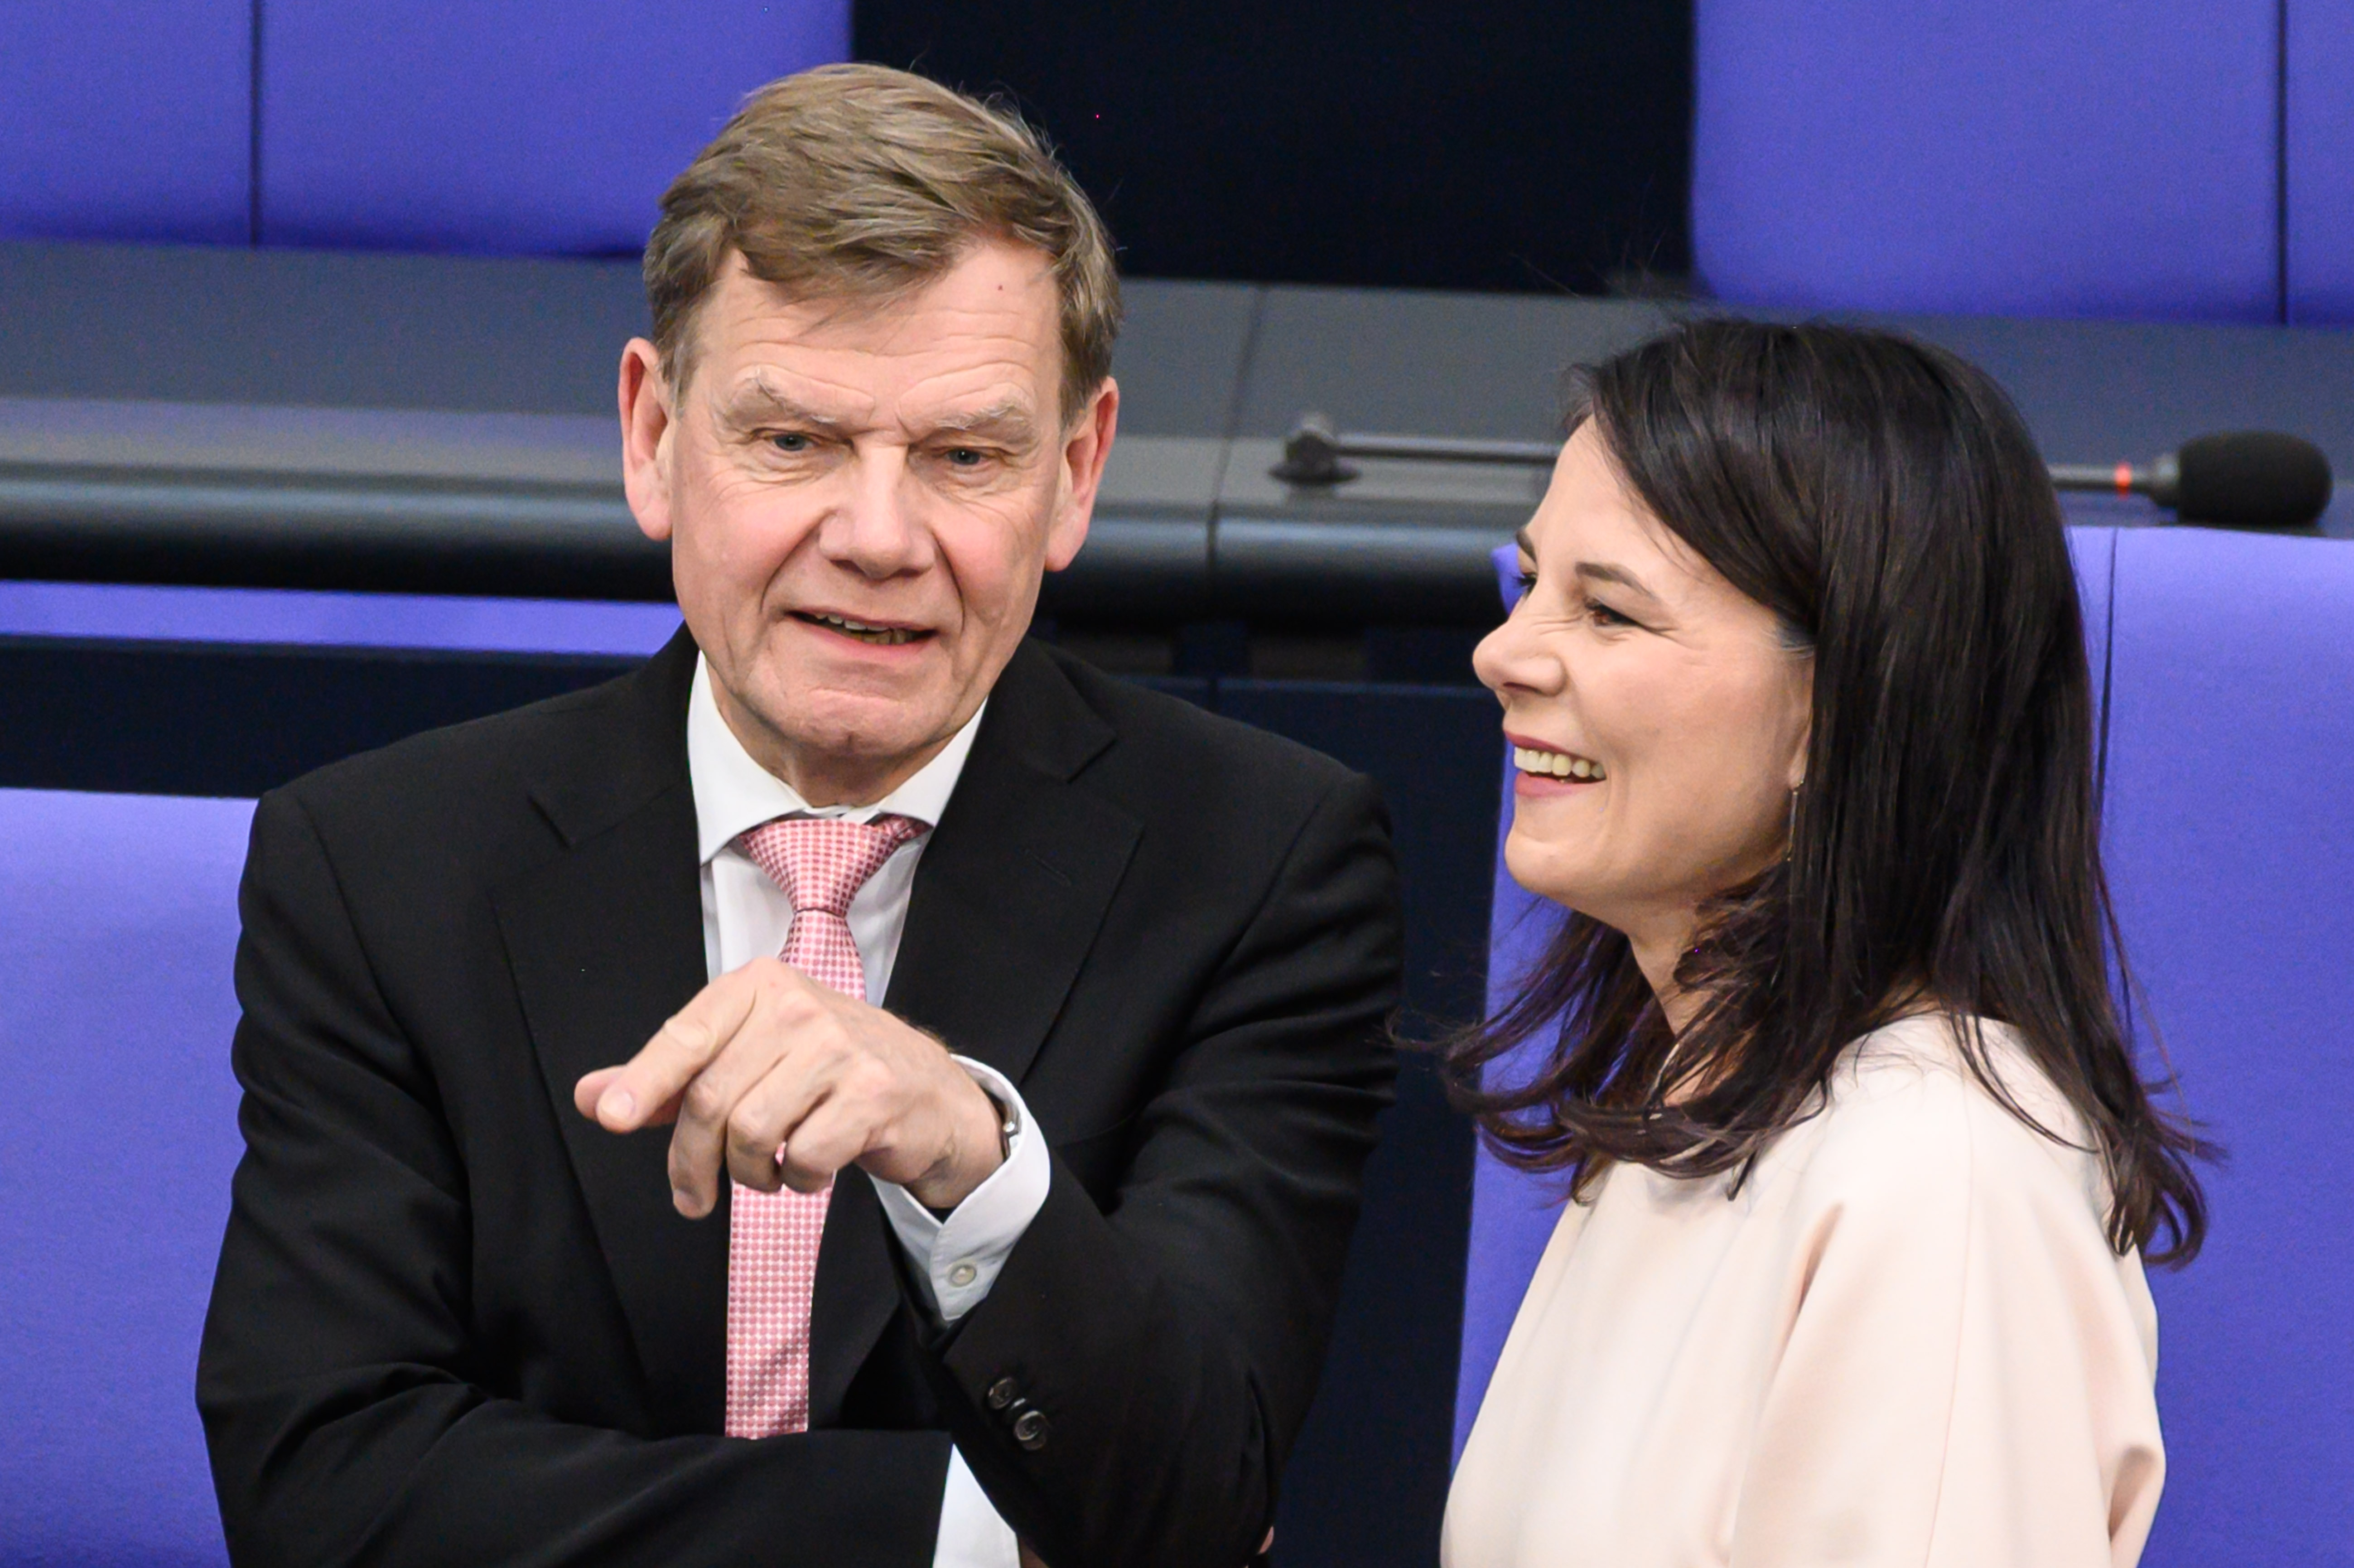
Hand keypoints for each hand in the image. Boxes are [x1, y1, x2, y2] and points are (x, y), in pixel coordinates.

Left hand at [572, 956, 1004, 1215]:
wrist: (927, 1091)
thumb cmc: (825, 1074)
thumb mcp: (747, 1060)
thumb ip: (670, 1080)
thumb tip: (593, 1096)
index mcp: (758, 987)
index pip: (686, 1036)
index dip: (644, 1081)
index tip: (612, 1119)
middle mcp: (798, 1006)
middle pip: (711, 1098)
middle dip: (692, 1160)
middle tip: (692, 1195)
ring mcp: (840, 1047)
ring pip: (752, 1132)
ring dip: (750, 1174)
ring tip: (768, 1172)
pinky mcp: (873, 1094)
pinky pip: (803, 1157)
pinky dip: (798, 1180)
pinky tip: (809, 1167)